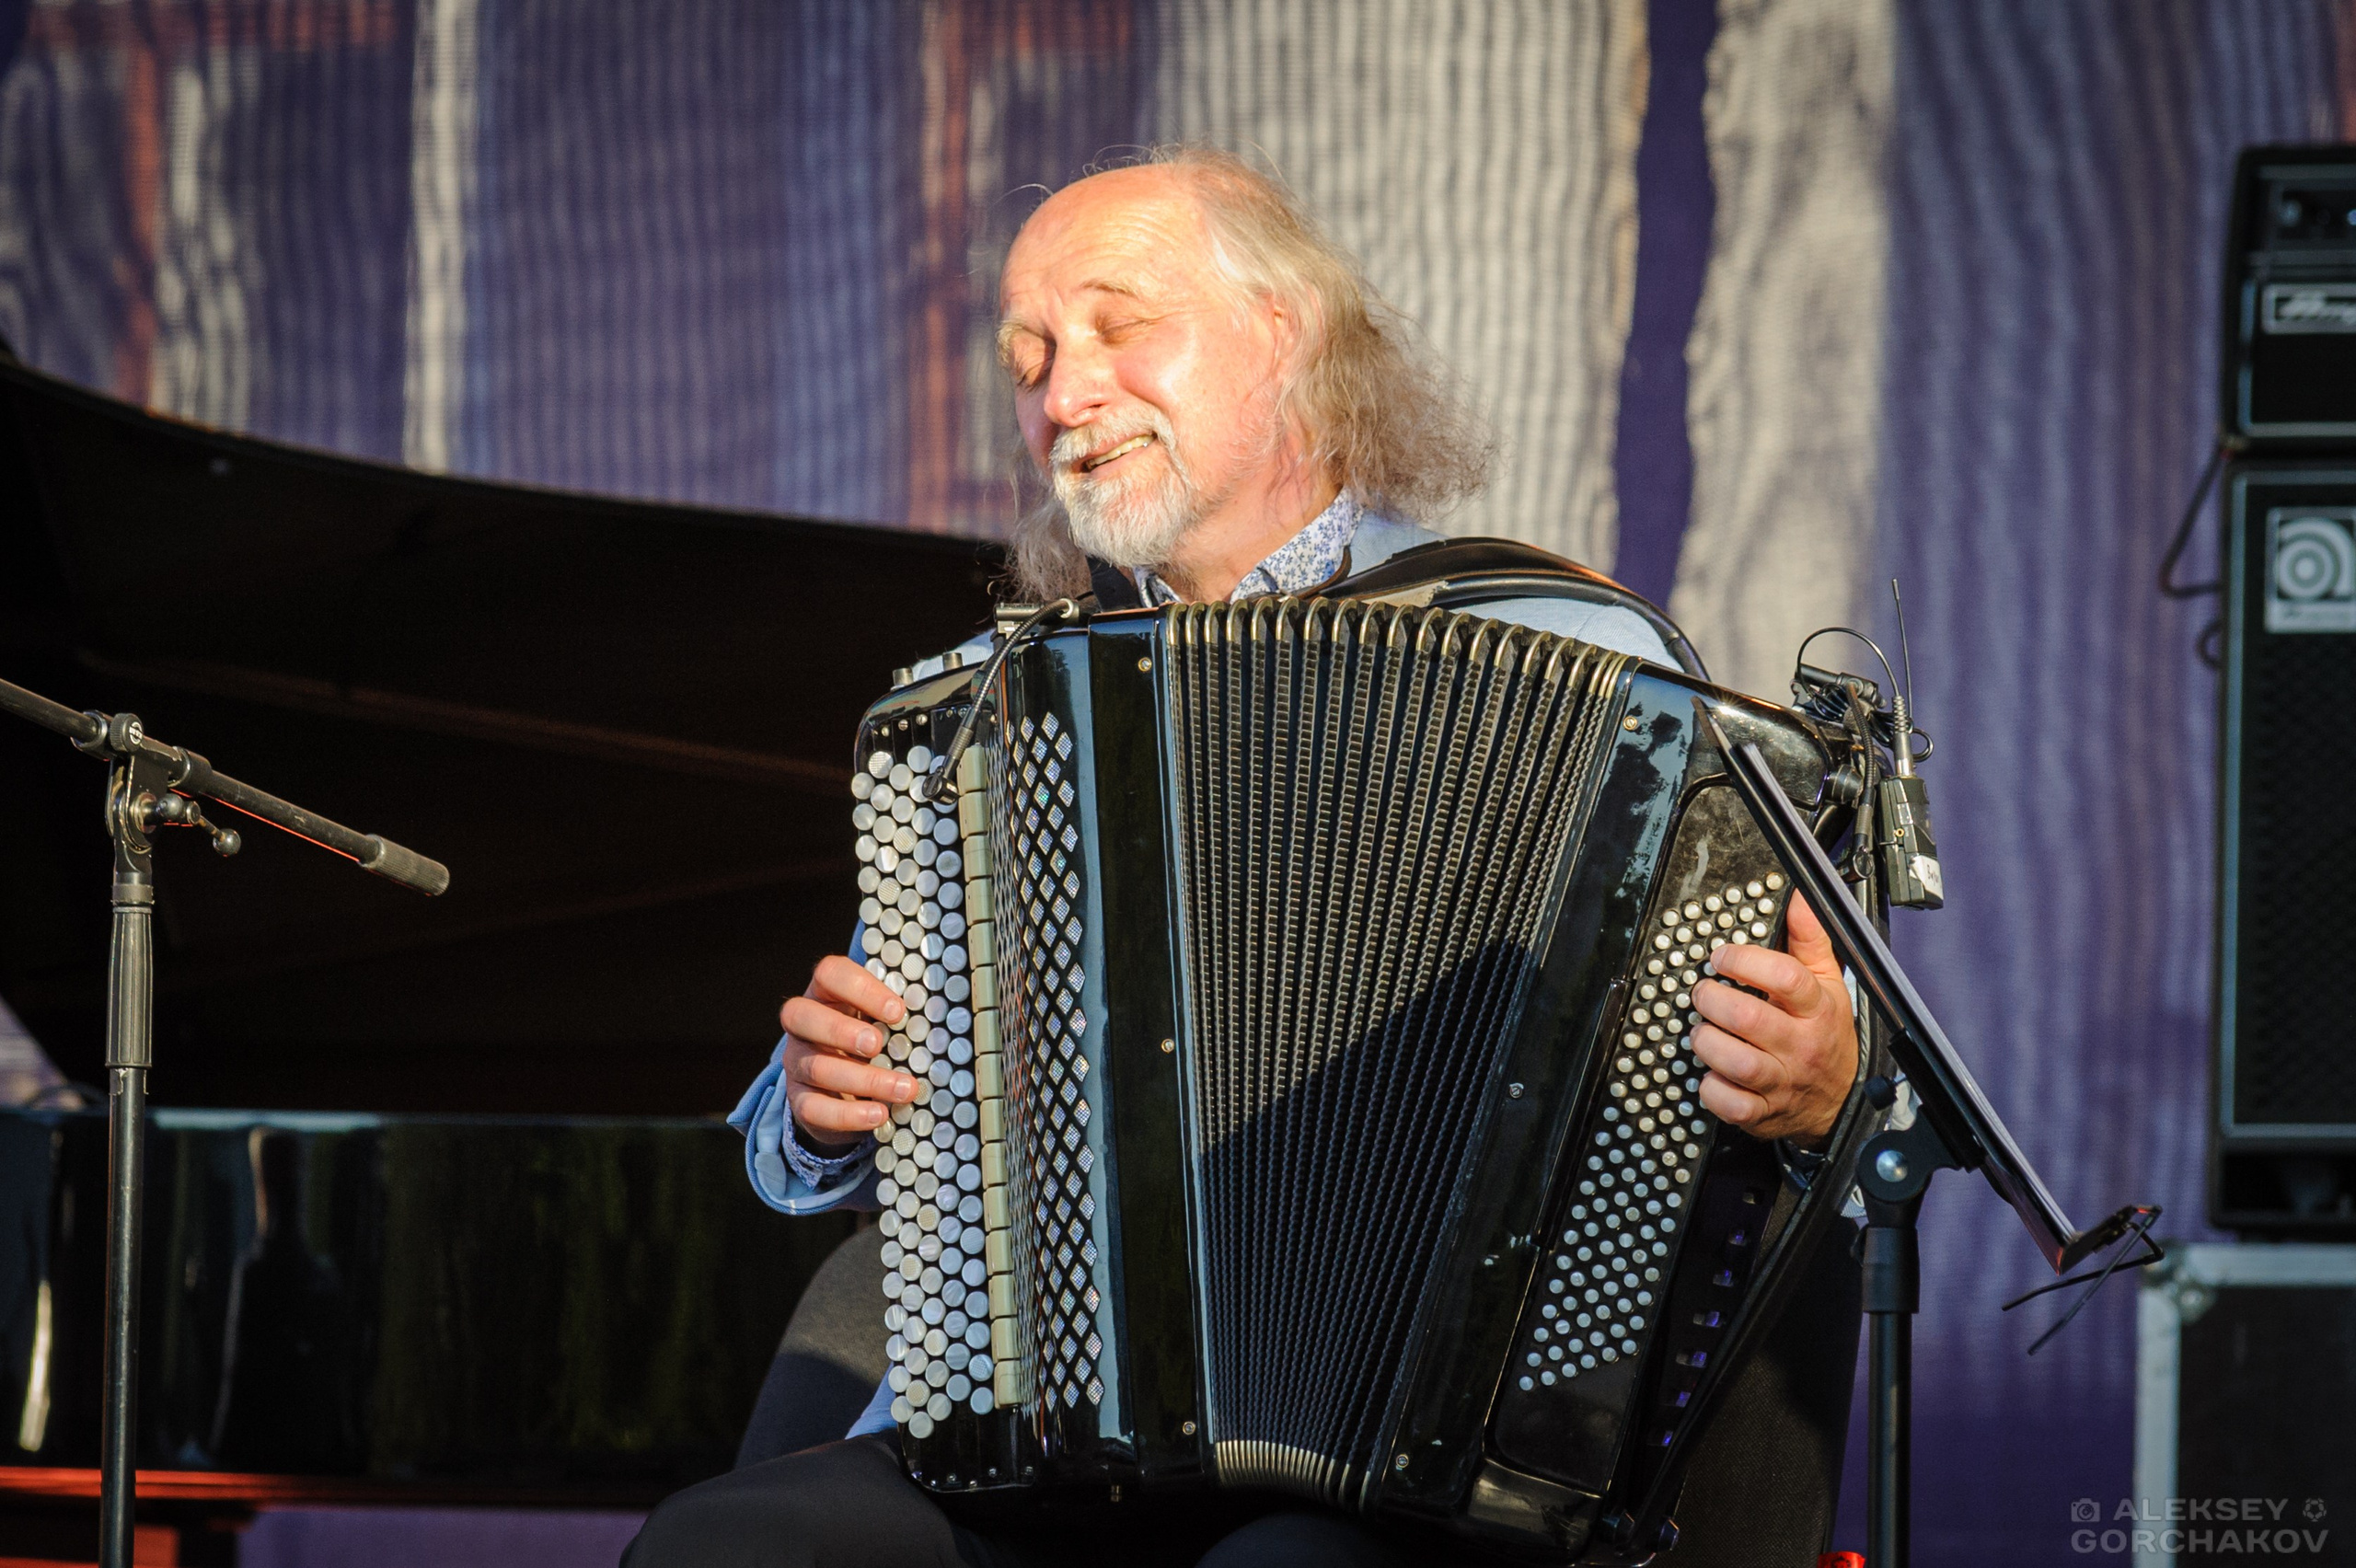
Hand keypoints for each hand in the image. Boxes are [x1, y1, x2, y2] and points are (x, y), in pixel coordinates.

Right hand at [780, 955, 922, 1151]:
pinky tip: (879, 1114)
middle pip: (801, 1015)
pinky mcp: (799, 1100)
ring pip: (815, 1066)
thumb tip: (939, 1017)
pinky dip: (849, 1114)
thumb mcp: (880, 1022)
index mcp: (826, 994)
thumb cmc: (870, 1043)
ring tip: (904, 1089)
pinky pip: (814, 1108)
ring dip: (864, 1079)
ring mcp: (796, 1063)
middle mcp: (803, 1026)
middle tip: (878, 1045)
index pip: (829, 974)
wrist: (845, 1092)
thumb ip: (896, 1016)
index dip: (860, 988)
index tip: (897, 1011)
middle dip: (841, 1030)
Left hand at [1687, 892, 1856, 1146]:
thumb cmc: (1826, 1034)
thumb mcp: (1827, 983)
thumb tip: (1799, 897)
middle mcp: (1800, 1044)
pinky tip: (1710, 1073)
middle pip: (1750, 1019)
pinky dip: (1712, 1090)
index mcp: (1816, 1009)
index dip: (1745, 961)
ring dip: (1708, 1042)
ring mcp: (1782, 1081)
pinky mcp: (1763, 1112)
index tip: (1722, 956)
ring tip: (1702, 1030)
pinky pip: (1732, 1105)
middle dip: (1713, 1000)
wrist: (1841, 1100)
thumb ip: (1810, 939)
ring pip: (1737, 1062)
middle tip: (1703, 993)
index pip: (1786, 978)